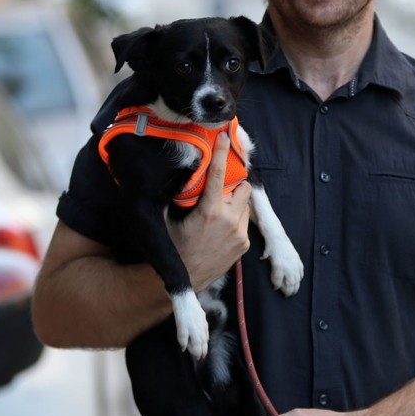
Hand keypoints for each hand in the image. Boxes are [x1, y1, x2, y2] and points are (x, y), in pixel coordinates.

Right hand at [169, 132, 250, 291]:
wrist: (186, 278)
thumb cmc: (175, 247)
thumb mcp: (169, 219)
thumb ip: (173, 196)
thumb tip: (172, 173)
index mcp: (209, 211)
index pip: (218, 174)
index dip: (222, 152)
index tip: (225, 137)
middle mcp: (228, 220)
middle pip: (243, 187)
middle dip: (234, 184)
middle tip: (222, 188)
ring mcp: (239, 234)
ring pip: (245, 205)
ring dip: (234, 203)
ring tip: (219, 211)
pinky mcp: (245, 244)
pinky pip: (244, 222)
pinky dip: (235, 220)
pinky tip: (220, 229)